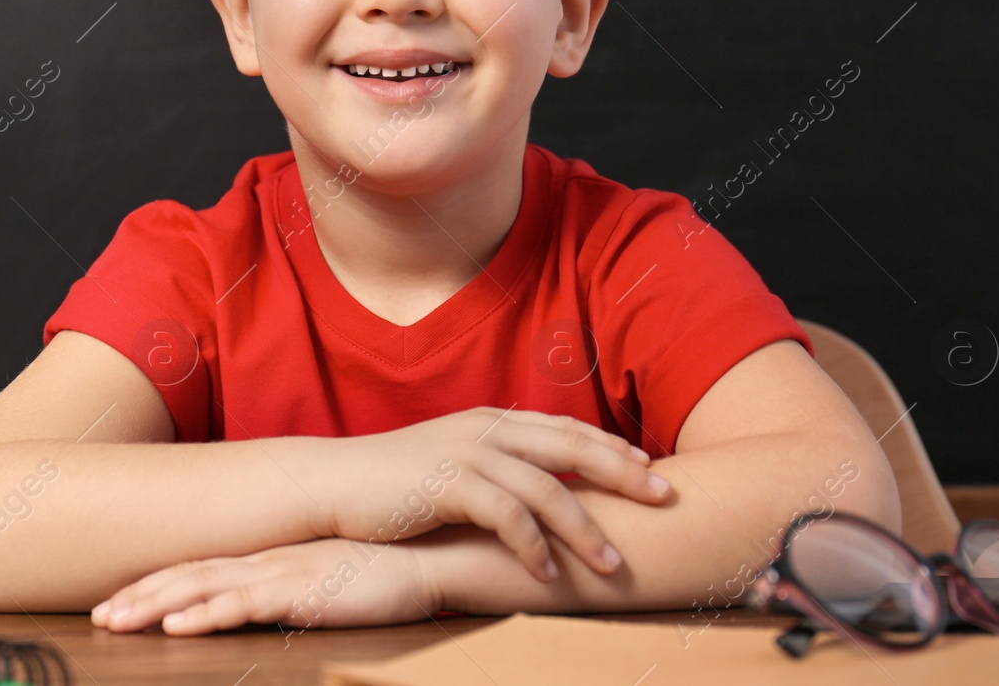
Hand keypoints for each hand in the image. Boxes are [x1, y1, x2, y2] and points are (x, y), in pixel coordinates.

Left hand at [92, 538, 434, 634]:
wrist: (431, 556)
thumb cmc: (386, 572)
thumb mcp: (329, 581)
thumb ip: (297, 590)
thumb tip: (271, 608)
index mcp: (271, 557)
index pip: (201, 567)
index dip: (157, 583)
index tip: (119, 600)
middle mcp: (267, 560)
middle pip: (188, 574)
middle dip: (138, 595)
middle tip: (97, 615)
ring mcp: (281, 573)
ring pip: (202, 588)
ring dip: (154, 605)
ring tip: (114, 621)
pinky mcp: (301, 592)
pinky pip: (243, 604)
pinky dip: (205, 613)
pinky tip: (176, 625)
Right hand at [310, 407, 669, 583]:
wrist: (333, 483)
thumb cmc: (393, 483)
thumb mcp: (452, 463)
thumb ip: (494, 467)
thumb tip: (534, 490)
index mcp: (492, 422)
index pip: (567, 429)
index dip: (611, 447)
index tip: (649, 468)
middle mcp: (488, 430)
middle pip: (573, 448)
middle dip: (624, 474)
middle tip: (666, 498)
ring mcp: (469, 454)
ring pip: (548, 488)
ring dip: (585, 530)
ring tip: (613, 565)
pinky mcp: (448, 486)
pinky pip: (507, 517)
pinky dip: (534, 548)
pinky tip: (549, 576)